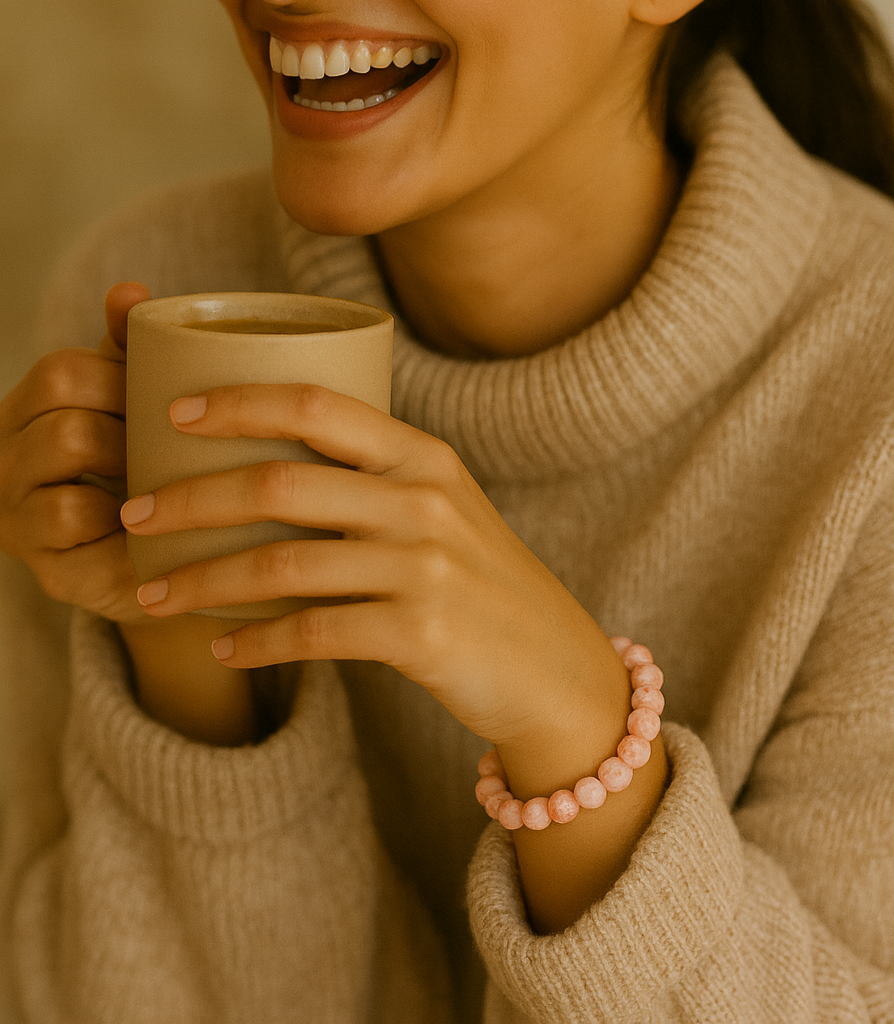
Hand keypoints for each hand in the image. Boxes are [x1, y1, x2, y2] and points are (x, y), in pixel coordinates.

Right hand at [0, 283, 149, 622]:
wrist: (169, 562)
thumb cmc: (147, 468)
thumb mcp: (134, 405)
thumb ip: (130, 352)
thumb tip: (129, 291)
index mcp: (28, 415)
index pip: (61, 372)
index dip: (120, 379)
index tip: (168, 399)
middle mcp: (8, 466)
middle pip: (66, 422)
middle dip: (129, 429)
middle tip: (173, 445)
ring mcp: (21, 523)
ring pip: (65, 473)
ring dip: (127, 471)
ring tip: (164, 481)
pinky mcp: (54, 573)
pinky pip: (76, 527)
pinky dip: (125, 522)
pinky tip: (157, 523)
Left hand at [120, 382, 629, 753]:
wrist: (554, 668)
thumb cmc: (484, 585)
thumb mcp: (446, 512)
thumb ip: (376, 483)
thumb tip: (268, 469)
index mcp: (424, 457)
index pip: (316, 406)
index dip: (236, 402)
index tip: (170, 412)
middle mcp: (424, 502)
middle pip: (281, 481)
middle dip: (190, 496)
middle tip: (132, 511)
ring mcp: (425, 568)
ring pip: (283, 561)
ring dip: (203, 579)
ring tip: (152, 594)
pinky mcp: (421, 635)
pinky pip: (313, 632)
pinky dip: (257, 641)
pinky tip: (224, 648)